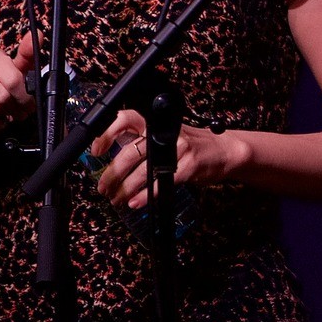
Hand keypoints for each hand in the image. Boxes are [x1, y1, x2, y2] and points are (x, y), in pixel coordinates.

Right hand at [0, 32, 36, 134]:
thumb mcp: (16, 73)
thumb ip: (27, 56)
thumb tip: (39, 34)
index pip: (14, 80)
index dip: (25, 98)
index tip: (29, 105)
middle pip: (3, 96)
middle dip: (14, 109)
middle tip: (17, 113)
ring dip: (1, 117)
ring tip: (3, 115)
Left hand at [88, 108, 250, 208]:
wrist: (225, 151)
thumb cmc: (192, 145)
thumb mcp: (166, 136)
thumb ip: (142, 142)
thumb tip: (112, 160)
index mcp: (157, 122)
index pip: (126, 119)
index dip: (107, 134)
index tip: (96, 151)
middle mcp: (166, 132)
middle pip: (130, 152)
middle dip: (113, 173)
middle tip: (103, 188)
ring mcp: (178, 148)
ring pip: (143, 170)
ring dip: (126, 188)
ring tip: (117, 199)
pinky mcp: (189, 166)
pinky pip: (161, 182)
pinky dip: (146, 195)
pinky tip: (137, 202)